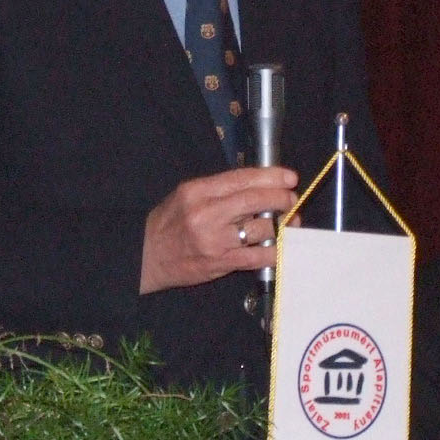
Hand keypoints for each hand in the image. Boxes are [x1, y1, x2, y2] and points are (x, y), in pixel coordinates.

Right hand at [140, 166, 298, 293]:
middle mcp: (207, 213)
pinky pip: (258, 256)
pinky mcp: (221, 263)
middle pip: (255, 201)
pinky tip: (282, 246)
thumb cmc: (169, 223)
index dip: (271, 177)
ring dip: (281, 225)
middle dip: (281, 199)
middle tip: (292, 200)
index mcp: (198, 191)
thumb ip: (219, 188)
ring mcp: (215, 240)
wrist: (147, 256)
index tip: (289, 177)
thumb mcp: (187, 195)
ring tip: (288, 223)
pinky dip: (275, 251)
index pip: (242, 178)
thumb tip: (258, 185)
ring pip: (261, 228)